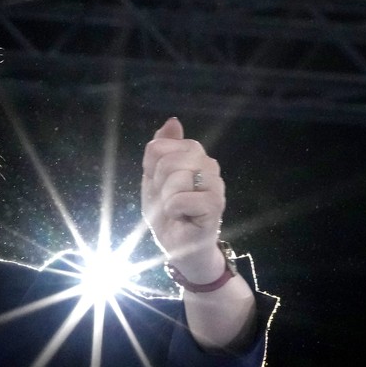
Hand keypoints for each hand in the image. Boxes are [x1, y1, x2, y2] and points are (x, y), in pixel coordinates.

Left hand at [141, 118, 224, 276]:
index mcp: (193, 154)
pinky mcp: (215, 205)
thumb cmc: (168, 213)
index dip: (150, 168)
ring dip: (166, 200)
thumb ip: (160, 149)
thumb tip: (173, 121)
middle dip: (158, 185)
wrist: (178, 245)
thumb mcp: (154, 178)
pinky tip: (182, 217)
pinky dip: (174, 211)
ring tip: (176, 210)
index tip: (158, 184)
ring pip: (176, 179)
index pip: (159, 146)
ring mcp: (215, 184)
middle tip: (167, 200)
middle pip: (167, 161)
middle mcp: (208, 164)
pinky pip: (181, 199)